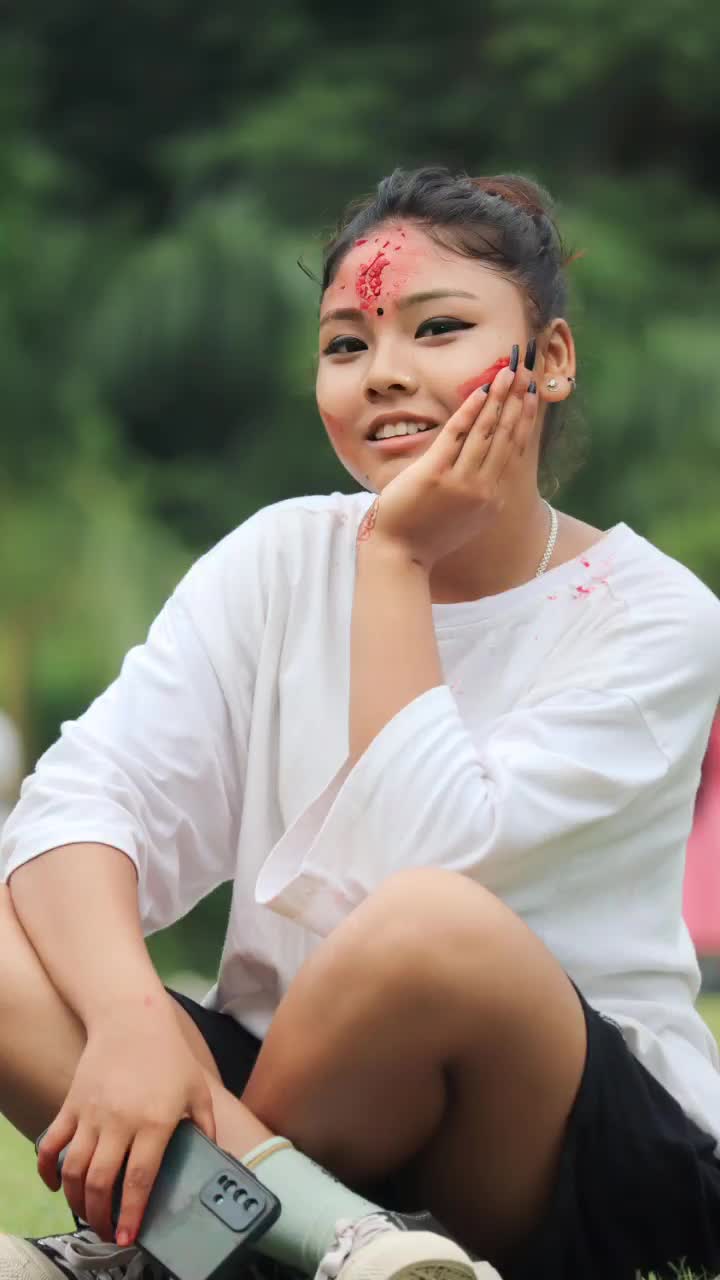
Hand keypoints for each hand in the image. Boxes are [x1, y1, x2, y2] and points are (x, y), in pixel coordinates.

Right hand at [37, 999, 215, 1246]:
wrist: (131, 1018)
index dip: (132, 1213)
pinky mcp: (71, 1104)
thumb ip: (206, 1125)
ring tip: (88, 1213)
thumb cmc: (168, 1054)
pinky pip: (52, 1144)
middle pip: (103, 1182)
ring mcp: (91, 1114)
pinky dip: (48, 1170)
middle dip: (101, 1216)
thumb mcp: (197, 1088)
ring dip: (77, 1200)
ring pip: (75, 1170)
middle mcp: (120, 1121)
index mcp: (155, 1121)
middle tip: (106, 1230)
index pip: (140, 1178)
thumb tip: (213, 1154)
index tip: (127, 1236)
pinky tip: (57, 1185)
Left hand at [357, 347, 538, 569]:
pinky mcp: (436, 473)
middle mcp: (484, 489)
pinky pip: (457, 434)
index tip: (531, 394)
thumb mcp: (466, 518)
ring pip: (487, 432)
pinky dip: (471, 410)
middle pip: (507, 436)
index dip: (525, 418)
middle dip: (518, 400)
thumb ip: (480, 492)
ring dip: (500, 398)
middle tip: (525, 371)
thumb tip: (487, 464)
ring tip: (508, 372)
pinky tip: (481, 390)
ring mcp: (461, 481)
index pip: (515, 450)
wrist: (400, 554)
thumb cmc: (427, 535)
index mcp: (494, 499)